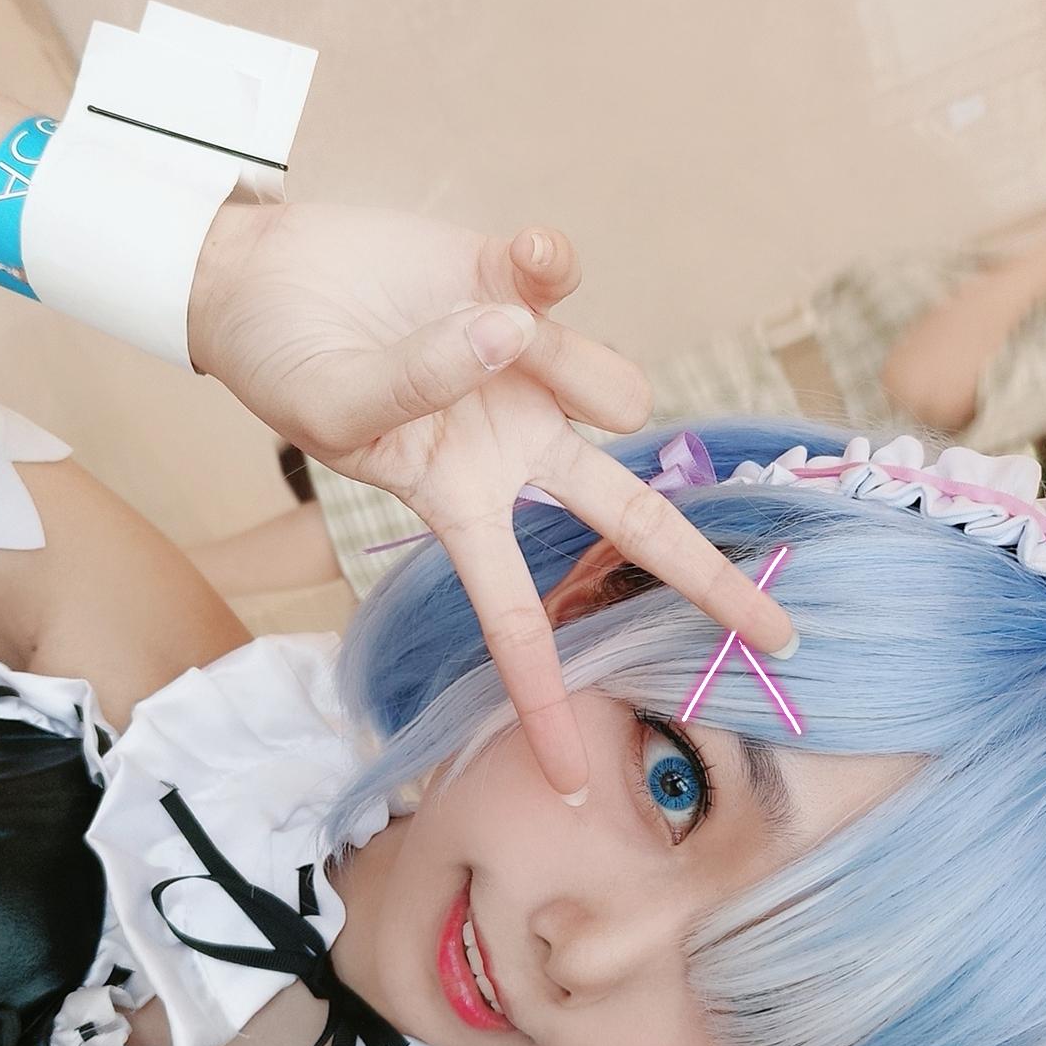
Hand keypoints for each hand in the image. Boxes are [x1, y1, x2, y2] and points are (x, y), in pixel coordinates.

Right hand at [190, 202, 795, 801]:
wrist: (261, 276)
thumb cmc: (283, 368)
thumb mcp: (334, 409)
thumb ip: (421, 381)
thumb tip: (509, 336)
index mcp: (463, 504)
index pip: (513, 621)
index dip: (540, 702)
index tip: (568, 782)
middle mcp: (517, 449)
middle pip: (634, 523)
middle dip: (705, 579)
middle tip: (784, 637)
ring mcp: (532, 374)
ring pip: (614, 385)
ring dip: (556, 359)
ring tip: (471, 324)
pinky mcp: (526, 287)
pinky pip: (568, 277)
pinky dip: (540, 265)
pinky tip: (502, 263)